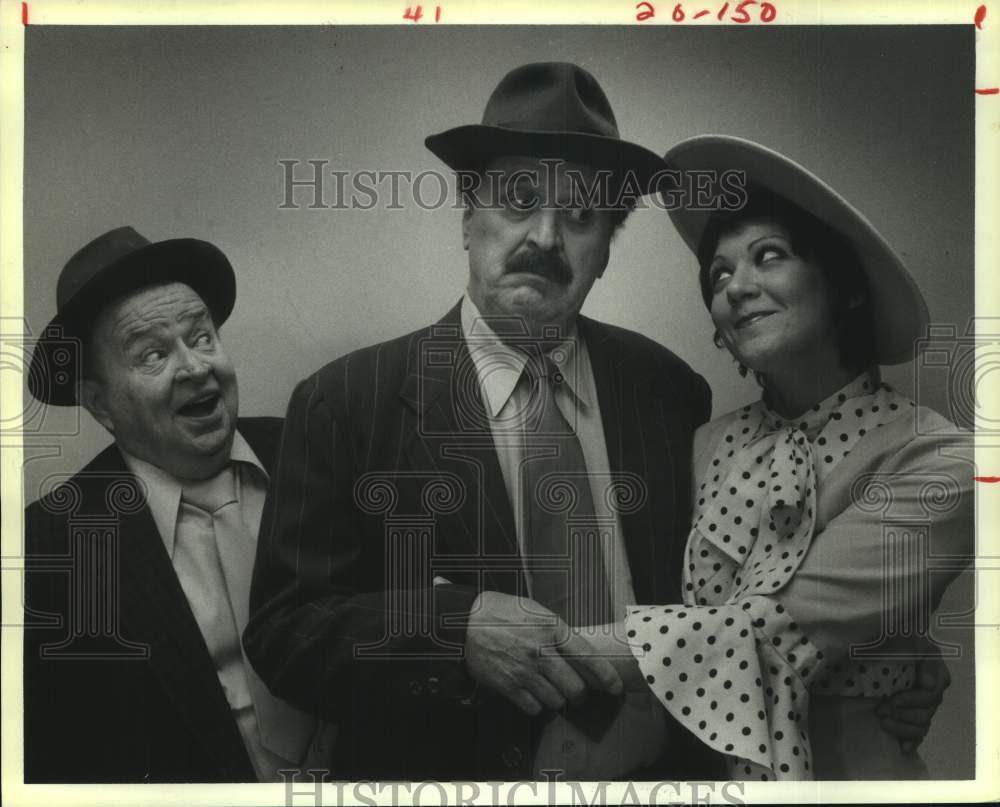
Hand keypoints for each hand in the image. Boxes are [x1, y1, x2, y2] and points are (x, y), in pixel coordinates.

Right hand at [465, 591, 622, 715]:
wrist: (465, 622)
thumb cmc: (502, 611)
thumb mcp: (535, 610)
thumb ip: (557, 630)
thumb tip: (577, 648)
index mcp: (552, 628)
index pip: (588, 656)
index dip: (606, 676)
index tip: (616, 687)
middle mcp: (541, 652)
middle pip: (575, 688)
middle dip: (580, 694)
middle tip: (577, 692)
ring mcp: (524, 671)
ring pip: (556, 701)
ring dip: (558, 699)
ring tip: (552, 690)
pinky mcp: (508, 686)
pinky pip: (534, 708)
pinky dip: (537, 705)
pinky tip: (532, 694)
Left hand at [876, 652, 950, 752]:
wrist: (886, 647)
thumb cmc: (901, 643)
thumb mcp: (915, 644)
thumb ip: (924, 661)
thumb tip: (927, 684)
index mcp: (937, 677)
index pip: (929, 695)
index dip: (911, 700)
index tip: (892, 699)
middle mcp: (933, 696)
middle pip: (924, 713)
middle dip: (901, 714)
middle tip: (880, 710)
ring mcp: (924, 709)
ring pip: (921, 726)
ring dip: (902, 727)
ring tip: (883, 723)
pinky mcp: (914, 719)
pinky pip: (918, 735)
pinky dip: (911, 742)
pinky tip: (902, 748)